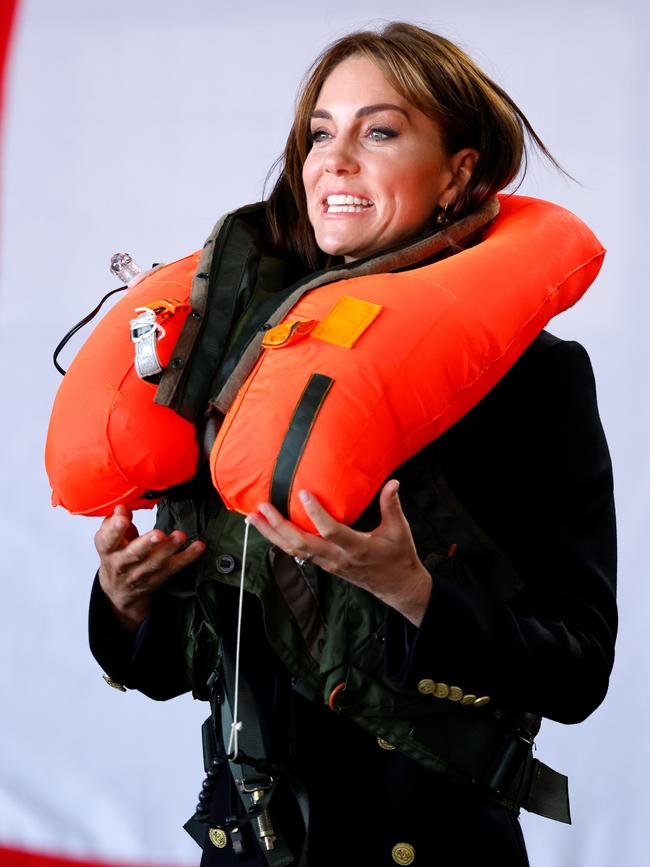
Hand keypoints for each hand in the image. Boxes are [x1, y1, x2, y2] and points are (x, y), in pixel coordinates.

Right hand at [94, 504, 204, 632]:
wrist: (119, 590)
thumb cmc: (115, 556)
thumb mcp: (107, 539)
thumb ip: (114, 523)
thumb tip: (121, 507)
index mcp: (108, 550)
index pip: (108, 540)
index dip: (115, 530)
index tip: (123, 519)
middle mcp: (123, 564)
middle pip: (134, 554)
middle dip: (147, 543)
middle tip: (158, 533)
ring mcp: (141, 573)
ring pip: (156, 562)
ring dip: (169, 549)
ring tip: (180, 535)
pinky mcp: (158, 578)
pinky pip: (174, 567)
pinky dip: (187, 556)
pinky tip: (198, 546)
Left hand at [247, 480, 431, 625]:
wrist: (396, 586)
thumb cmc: (399, 557)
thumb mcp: (399, 530)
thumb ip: (391, 505)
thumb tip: (393, 482)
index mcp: (356, 548)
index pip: (332, 531)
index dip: (316, 514)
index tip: (304, 494)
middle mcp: (337, 558)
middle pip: (301, 544)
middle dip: (279, 526)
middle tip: (262, 507)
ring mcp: (328, 564)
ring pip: (294, 551)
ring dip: (272, 535)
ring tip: (254, 517)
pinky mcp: (324, 565)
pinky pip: (298, 554)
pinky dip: (281, 541)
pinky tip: (269, 529)